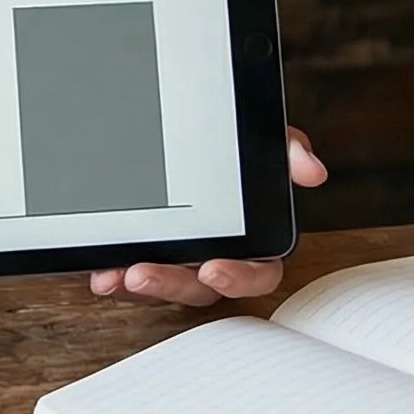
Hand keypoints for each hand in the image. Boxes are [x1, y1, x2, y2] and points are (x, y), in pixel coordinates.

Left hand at [87, 128, 328, 306]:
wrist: (186, 124)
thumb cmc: (234, 146)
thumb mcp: (260, 139)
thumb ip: (287, 150)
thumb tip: (313, 171)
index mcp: (252, 241)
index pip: (257, 272)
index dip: (238, 278)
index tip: (214, 269)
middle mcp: (215, 258)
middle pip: (202, 288)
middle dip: (173, 284)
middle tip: (144, 274)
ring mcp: (179, 261)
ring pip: (164, 285)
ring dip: (141, 284)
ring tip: (118, 274)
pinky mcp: (144, 257)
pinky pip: (130, 275)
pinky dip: (115, 275)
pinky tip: (100, 271)